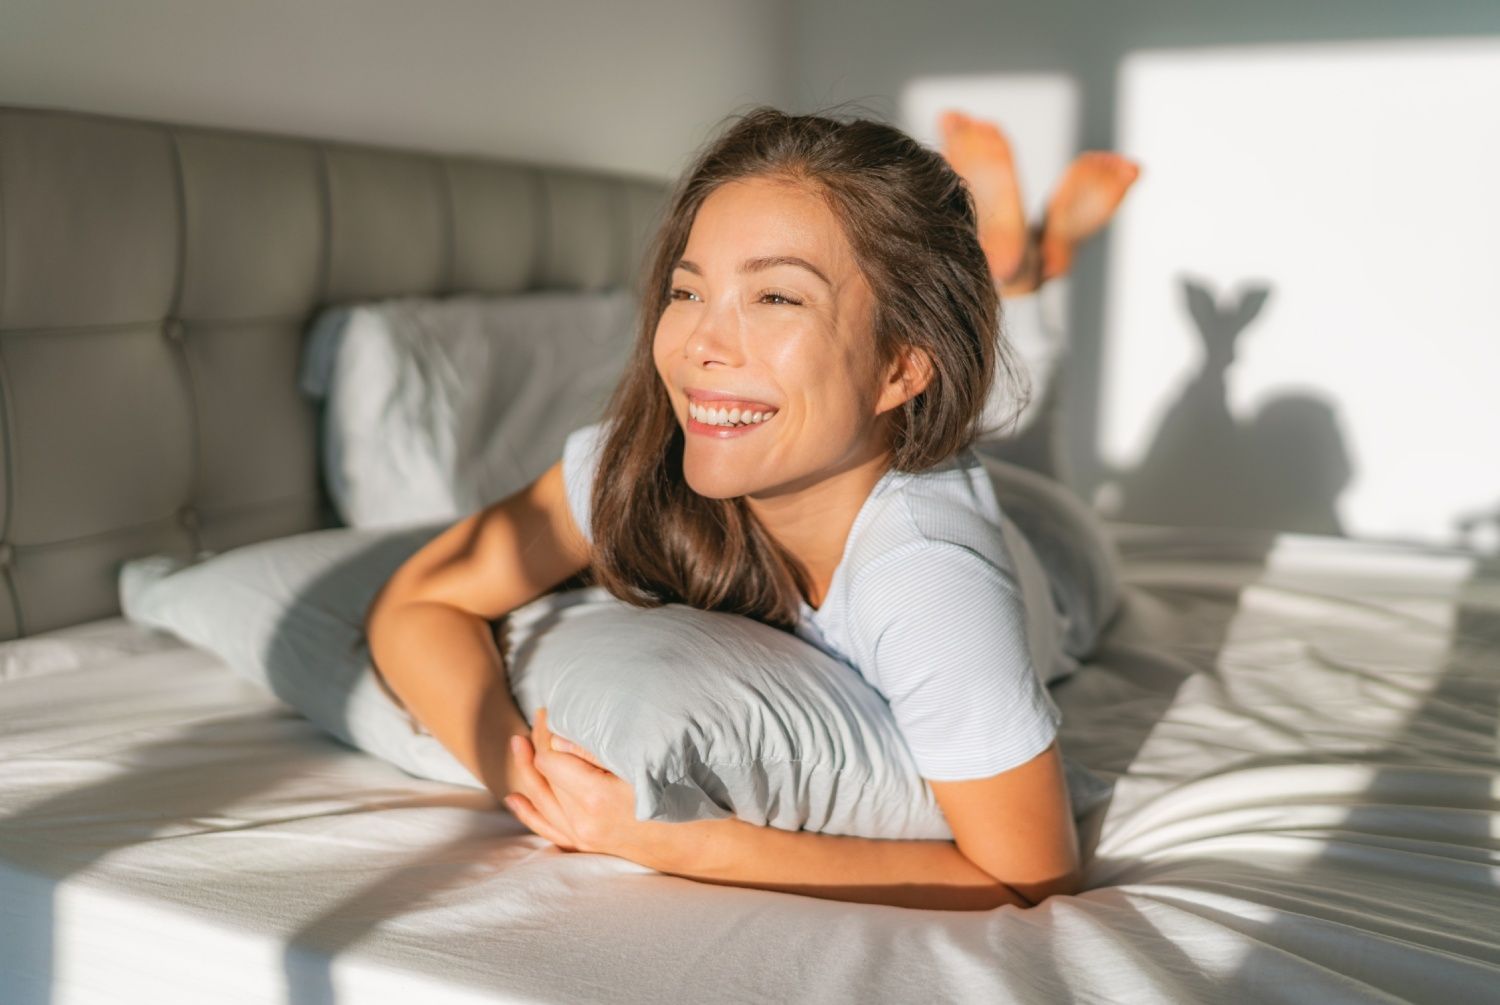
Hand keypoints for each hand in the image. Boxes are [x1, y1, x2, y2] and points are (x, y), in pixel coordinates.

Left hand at [502, 708, 676, 865]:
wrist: (701, 845)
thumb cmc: (681, 797)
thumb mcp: (643, 766)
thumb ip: (597, 753)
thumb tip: (558, 738)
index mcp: (595, 798)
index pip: (551, 760)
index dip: (545, 732)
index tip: (548, 710)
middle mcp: (583, 821)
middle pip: (545, 777)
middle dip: (538, 745)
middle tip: (540, 717)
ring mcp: (585, 837)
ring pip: (542, 801)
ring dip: (527, 772)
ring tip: (516, 744)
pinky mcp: (590, 846)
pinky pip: (549, 829)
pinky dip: (530, 813)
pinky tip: (514, 799)